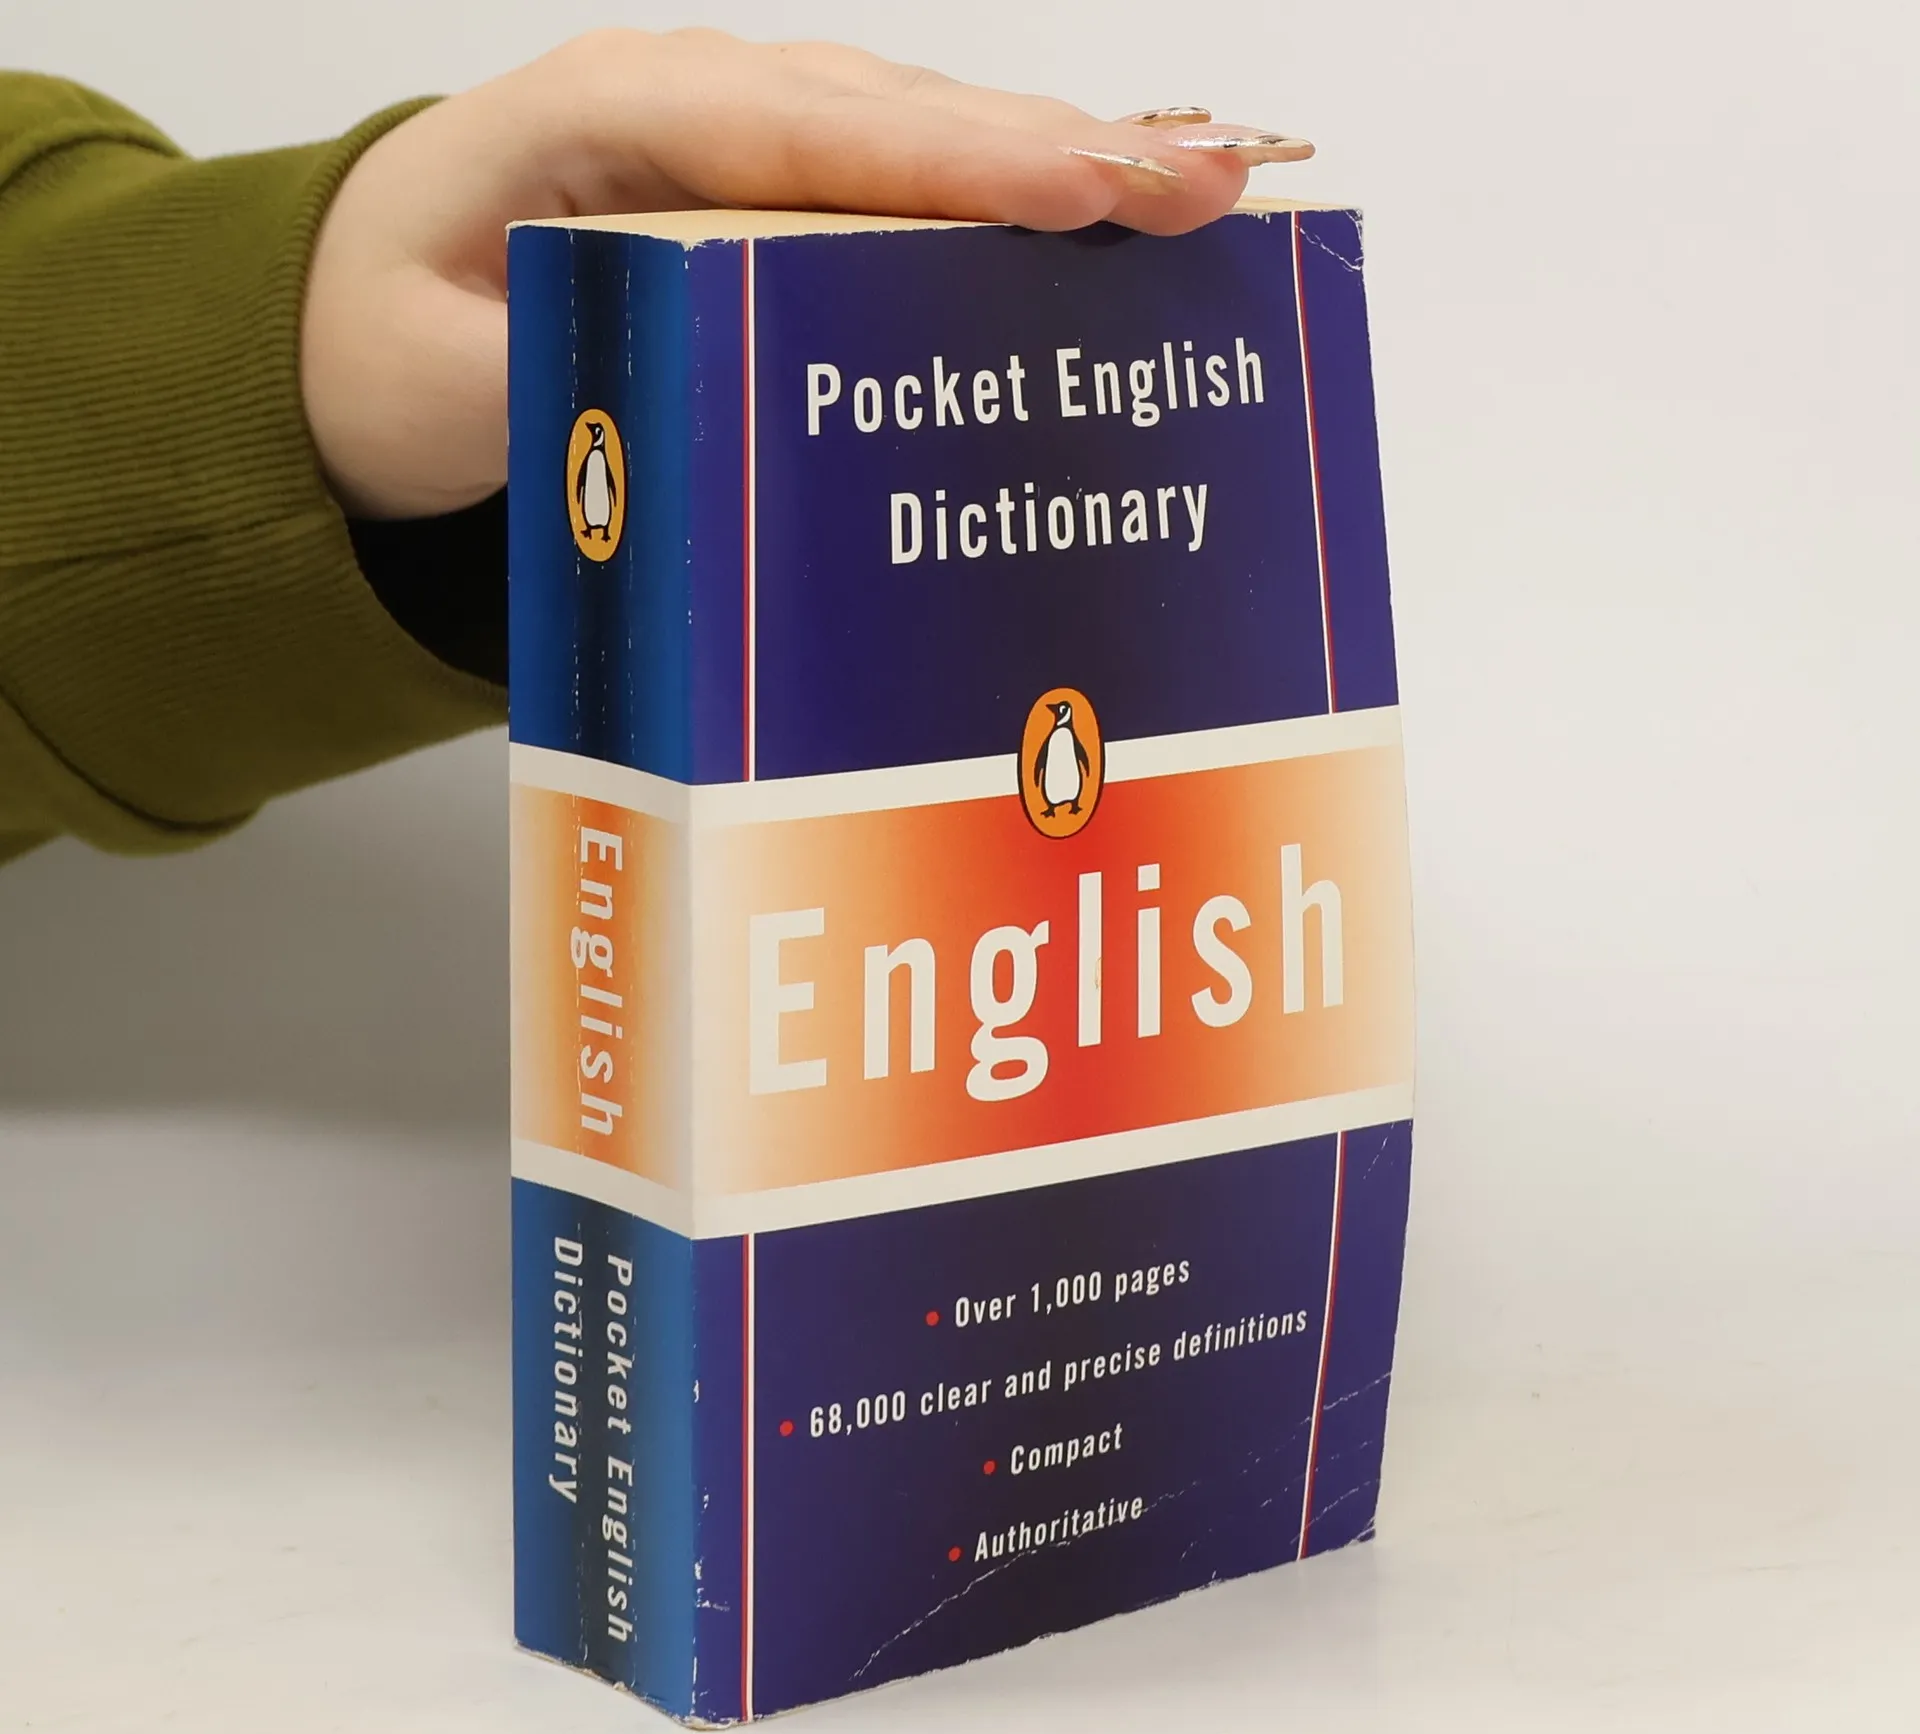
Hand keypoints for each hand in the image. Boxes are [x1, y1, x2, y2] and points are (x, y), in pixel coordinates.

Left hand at [299, 30, 1308, 518]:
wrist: (348, 317)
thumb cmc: (394, 340)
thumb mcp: (455, 386)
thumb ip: (574, 396)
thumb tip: (730, 423)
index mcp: (611, 117)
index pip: (818, 134)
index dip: (967, 163)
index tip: (1094, 185)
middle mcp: (694, 103)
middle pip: (902, 117)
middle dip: (1062, 148)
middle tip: (1212, 183)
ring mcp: (737, 138)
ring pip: (919, 136)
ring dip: (1060, 162)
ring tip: (1201, 188)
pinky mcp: (763, 191)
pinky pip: (898, 180)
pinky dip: (1004, 196)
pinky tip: (1101, 213)